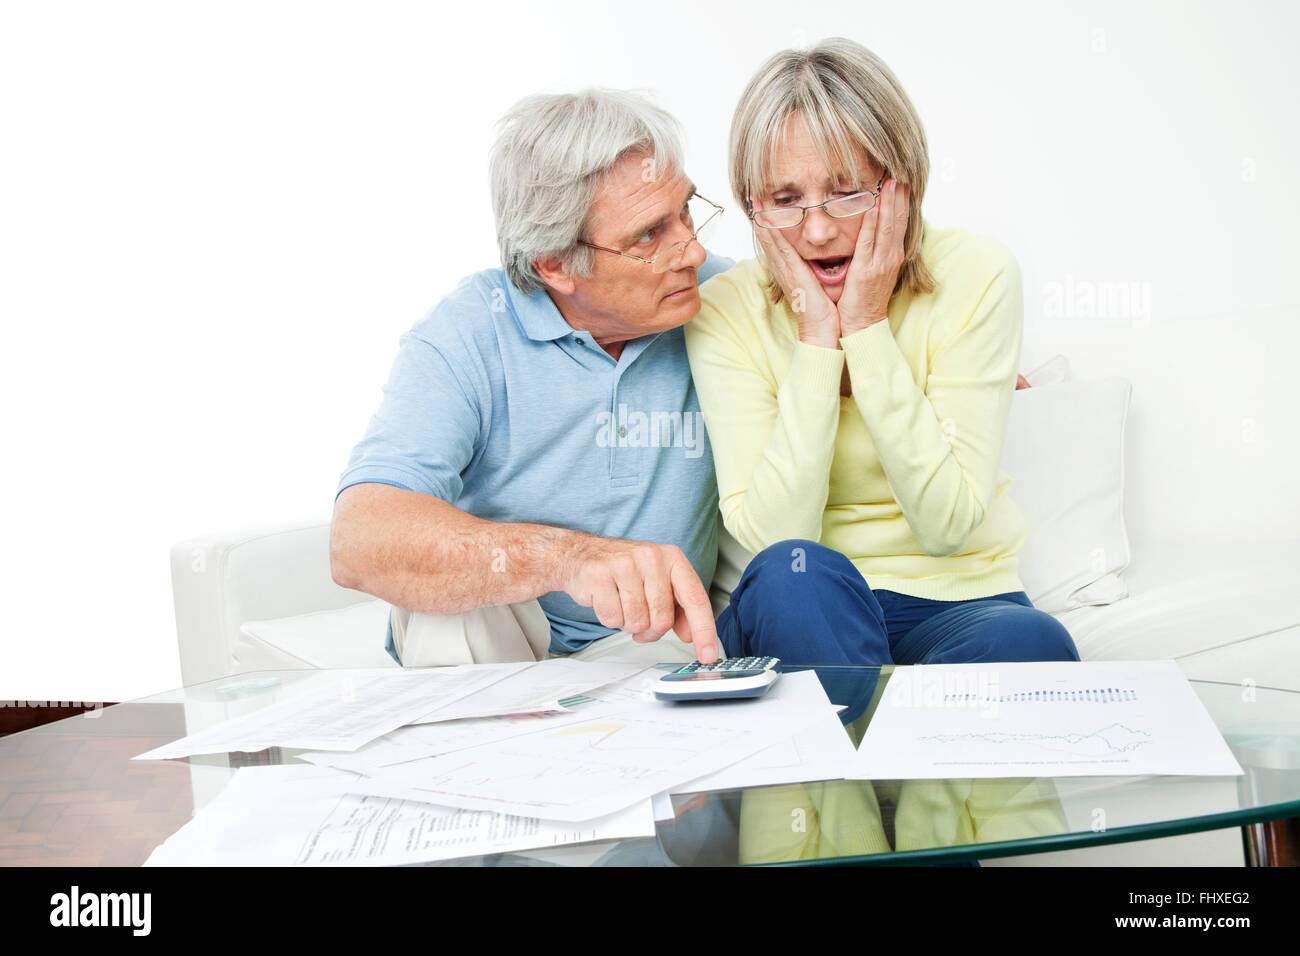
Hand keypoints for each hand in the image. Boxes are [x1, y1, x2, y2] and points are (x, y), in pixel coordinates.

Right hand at [560, 537, 719, 663]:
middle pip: (663, 619)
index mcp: (672, 558)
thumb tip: (690, 634)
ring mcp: (625, 565)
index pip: (695, 599)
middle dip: (651, 630)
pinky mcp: (600, 576)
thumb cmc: (623, 570)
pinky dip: (610, 619)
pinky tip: (607, 601)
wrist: (581, 555)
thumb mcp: (657, 581)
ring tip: (622, 605)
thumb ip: (678, 607)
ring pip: (638, 623)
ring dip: (629, 624)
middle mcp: (652, 557)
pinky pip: (612, 619)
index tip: (708, 655)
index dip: (704, 631)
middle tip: (641, 619)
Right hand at [749, 199, 839, 348]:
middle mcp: (783, 267)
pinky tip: (764, 218)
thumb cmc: (823, 309)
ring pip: (769, 238)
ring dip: (761, 218)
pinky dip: (770, 232)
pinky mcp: (790, 273)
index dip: (769, 222)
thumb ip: (816, 267)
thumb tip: (823, 256)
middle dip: (760, 214)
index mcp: (790, 268)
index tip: (765, 204)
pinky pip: (778, 248)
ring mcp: (784, 270)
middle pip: (768, 236)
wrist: (822, 330)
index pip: (776, 240)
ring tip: (754, 198)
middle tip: (753, 194)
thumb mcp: (818, 282)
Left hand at [837, 177, 909, 336]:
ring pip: (888, 226)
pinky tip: (874, 207)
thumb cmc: (864, 299)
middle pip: (898, 219)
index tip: (899, 179)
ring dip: (890, 202)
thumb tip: (870, 231)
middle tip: (899, 170)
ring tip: (890, 180)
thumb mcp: (873, 270)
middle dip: (898, 194)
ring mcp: (881, 263)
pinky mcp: (867, 270)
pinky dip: (874, 224)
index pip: (899, 221)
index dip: (900, 200)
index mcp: (892, 255)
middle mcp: (891, 256)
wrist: (862, 326)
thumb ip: (873, 251)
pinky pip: (870, 242)